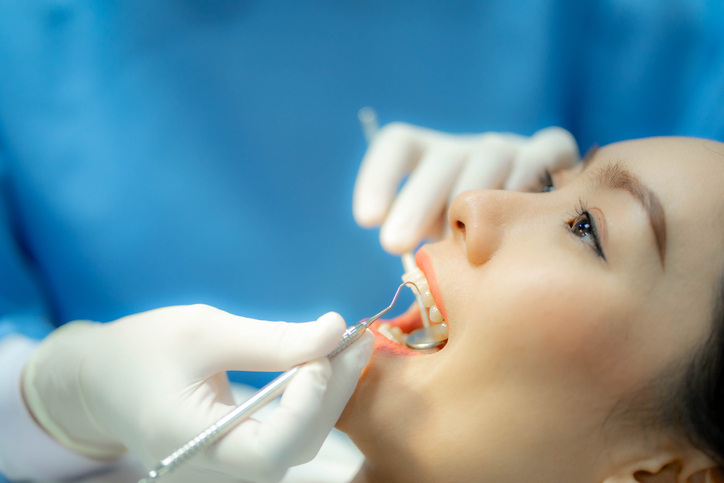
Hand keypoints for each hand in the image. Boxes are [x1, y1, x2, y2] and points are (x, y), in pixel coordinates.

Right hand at [22, 305, 372, 482]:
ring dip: (329, 394)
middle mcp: (214, 470)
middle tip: (357, 338)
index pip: (270, 450)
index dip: (307, 404)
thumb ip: (270, 339)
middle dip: (332, 391)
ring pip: (298, 443)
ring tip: (348, 346)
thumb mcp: (202, 332)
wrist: (101, 378)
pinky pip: (288, 436)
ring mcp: (228, 468)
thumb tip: (334, 331)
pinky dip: (311, 400)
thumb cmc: (140, 350)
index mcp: (192, 446)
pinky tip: (325, 364)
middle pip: (295, 447)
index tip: (325, 352)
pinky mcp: (239, 454)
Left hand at [353, 124, 578, 253]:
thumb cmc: (474, 244)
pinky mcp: (553, 154)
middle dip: (416, 202)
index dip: (378, 176)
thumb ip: (421, 241)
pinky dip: (529, 179)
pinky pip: (547, 149)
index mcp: (432, 160)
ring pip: (491, 156)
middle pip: (443, 159)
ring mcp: (512, 148)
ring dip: (471, 197)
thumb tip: (405, 262)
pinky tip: (515, 216)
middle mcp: (469, 150)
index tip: (366, 219)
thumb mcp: (439, 242)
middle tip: (394, 244)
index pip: (399, 146)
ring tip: (456, 241)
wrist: (539, 233)